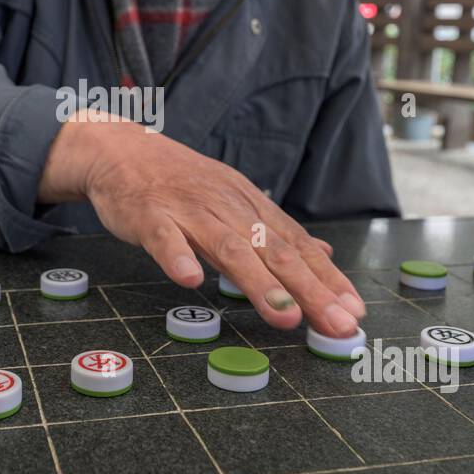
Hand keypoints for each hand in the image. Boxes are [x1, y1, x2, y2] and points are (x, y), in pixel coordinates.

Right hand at [38, 114, 365, 335]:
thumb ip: (276, 233)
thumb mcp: (235, 201)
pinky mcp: (149, 215)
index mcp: (250, 206)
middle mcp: (228, 207)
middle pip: (274, 250)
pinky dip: (177, 256)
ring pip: (228, 247)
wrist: (120, 149)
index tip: (354, 312)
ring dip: (258, 281)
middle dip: (310, 289)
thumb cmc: (179, 183)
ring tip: (284, 315)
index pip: (297, 246)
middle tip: (337, 324)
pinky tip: (189, 280)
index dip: (328, 280)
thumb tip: (325, 255)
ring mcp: (188, 210)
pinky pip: (164, 238)